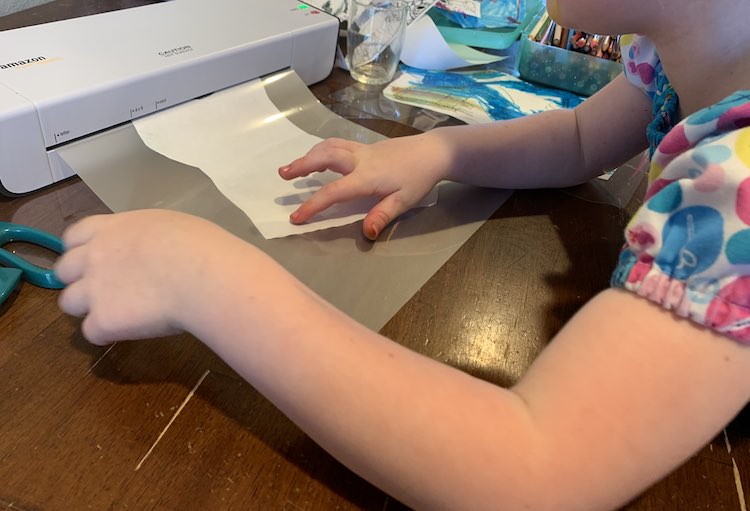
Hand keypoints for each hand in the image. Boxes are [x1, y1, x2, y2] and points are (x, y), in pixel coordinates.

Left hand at [54, 210, 232, 344]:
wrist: (203, 276)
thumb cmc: (201, 246)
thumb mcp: (171, 226)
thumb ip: (148, 239)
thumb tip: (156, 253)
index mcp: (113, 228)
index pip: (74, 236)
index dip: (83, 250)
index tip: (101, 260)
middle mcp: (94, 256)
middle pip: (64, 270)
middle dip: (82, 280)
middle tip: (110, 290)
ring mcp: (94, 289)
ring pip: (69, 303)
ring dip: (90, 308)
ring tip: (122, 314)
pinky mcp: (103, 320)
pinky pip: (93, 333)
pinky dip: (109, 334)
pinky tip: (135, 330)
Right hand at [279, 131, 454, 239]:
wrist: (433, 151)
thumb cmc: (419, 177)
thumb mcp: (405, 200)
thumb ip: (383, 215)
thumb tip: (365, 232)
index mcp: (367, 177)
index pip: (333, 191)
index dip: (313, 205)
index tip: (296, 217)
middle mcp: (359, 160)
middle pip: (324, 157)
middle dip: (301, 165)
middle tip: (282, 174)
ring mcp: (361, 150)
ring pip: (329, 147)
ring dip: (309, 155)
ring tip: (293, 167)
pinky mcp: (365, 147)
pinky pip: (337, 144)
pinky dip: (322, 149)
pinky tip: (318, 156)